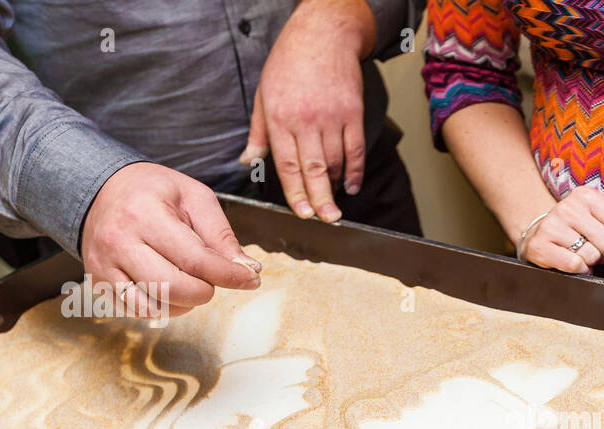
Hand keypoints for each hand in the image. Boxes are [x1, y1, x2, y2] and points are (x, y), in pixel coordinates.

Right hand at [82, 162, 261, 320]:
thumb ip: (222, 234)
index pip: (195, 260)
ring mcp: (104, 265)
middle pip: (175, 288)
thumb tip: (248, 269)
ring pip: (155, 307)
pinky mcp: (98, 282)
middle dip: (205, 291)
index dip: (228, 275)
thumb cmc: (153, 192)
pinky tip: (168, 288)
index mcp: (143, 214)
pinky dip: (162, 307)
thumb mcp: (194, 197)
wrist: (102, 191)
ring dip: (184, 303)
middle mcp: (118, 242)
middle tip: (210, 277)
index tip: (250, 279)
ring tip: (189, 280)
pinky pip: (137, 312)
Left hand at [241, 0, 375, 221]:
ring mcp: (332, 117)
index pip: (287, 165)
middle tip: (325, 220)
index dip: (296, 193)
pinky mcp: (353, 112)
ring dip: (334, 186)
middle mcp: (306, 120)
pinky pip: (356, 149)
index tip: (303, 213)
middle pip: (313, 170)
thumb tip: (248, 161)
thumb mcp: (263, 94)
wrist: (323, 33)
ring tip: (334, 205)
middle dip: (319, 200)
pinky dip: (356, 170)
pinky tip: (352, 185)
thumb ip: (258, 133)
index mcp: (279, 118)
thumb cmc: (289, 62)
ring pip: (335, 162)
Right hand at [519, 187, 603, 274]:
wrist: (539, 236)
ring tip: (579, 254)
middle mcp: (568, 206)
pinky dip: (578, 271)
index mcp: (587, 196)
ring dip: (590, 263)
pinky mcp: (540, 245)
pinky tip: (569, 263)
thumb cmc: (582, 231)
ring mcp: (552, 225)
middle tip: (592, 248)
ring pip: (592, 257)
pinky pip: (574, 266)